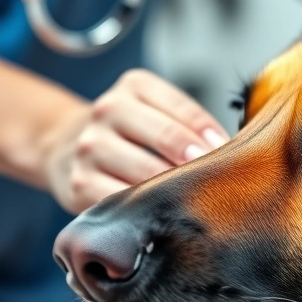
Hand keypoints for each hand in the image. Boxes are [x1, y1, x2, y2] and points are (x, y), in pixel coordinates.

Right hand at [44, 69, 228, 213]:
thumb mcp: (155, 110)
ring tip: (199, 200)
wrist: (65, 148)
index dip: (210, 132)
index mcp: (134, 86)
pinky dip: (144, 209)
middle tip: (220, 179)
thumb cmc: (130, 133)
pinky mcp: (79, 184)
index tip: (230, 151)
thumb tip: (236, 150)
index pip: (182, 107)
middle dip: (197, 160)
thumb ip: (190, 123)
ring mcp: (91, 147)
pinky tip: (164, 215)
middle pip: (164, 135)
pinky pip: (119, 200)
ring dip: (175, 187)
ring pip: (144, 170)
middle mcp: (108, 110)